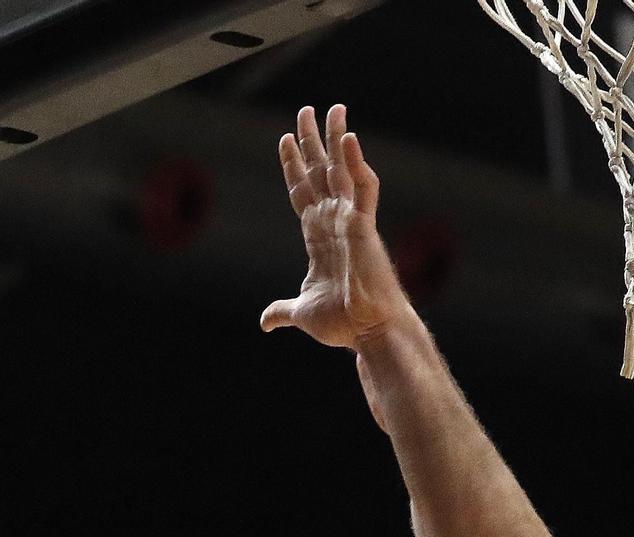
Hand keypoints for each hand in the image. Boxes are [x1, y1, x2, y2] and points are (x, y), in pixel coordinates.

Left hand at [260, 104, 415, 349]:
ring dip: (336, 138)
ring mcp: (351, 221)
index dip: (294, 166)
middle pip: (320, 171)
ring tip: (332, 108)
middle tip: (305, 110)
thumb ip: (282, 310)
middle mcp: (335, 222)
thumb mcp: (301, 312)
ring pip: (342, 170)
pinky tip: (348, 137)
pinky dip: (356, 162)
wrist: (368, 332)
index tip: (285, 141)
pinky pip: (363, 187)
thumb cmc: (343, 324)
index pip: (303, 191)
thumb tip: (265, 321)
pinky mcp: (365, 226)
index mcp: (318, 236)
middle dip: (312, 141)